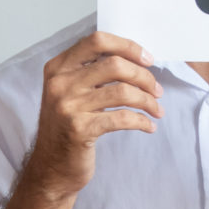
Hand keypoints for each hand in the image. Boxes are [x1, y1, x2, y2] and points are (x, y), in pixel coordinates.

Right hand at [21, 30, 159, 199]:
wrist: (51, 167)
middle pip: (115, 64)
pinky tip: (148, 126)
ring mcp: (67, 106)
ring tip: (156, 110)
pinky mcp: (80, 129)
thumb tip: (135, 59)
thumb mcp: (70, 92)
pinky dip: (142, 122)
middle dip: (144, 77)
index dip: (128, 47)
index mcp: (58, 68)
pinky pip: (123, 118)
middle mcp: (59, 83)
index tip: (147, 60)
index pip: (97, 41)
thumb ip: (91, 72)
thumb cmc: (67, 127)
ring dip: (148, 101)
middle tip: (156, 90)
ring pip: (123, 91)